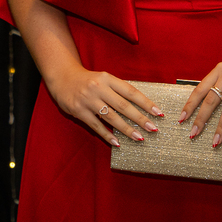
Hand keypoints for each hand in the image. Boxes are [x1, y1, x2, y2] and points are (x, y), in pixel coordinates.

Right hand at [46, 66, 164, 146]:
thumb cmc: (88, 80)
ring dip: (126, 130)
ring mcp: (88, 100)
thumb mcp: (104, 78)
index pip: (131, 92)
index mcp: (107, 78)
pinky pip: (96, 126)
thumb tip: (140, 106)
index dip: (146, 103)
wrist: (62, 77)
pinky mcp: (79, 111)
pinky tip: (117, 143)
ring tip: (139, 138)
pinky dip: (107, 136)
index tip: (158, 113)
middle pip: (123, 106)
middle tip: (153, 129)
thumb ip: (118, 90)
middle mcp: (98, 88)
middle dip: (140, 119)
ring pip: (111, 118)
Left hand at [177, 50, 221, 146]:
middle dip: (201, 119)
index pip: (200, 89)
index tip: (182, 119)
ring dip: (221, 127)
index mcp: (219, 69)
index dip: (190, 105)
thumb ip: (219, 85)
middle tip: (193, 133)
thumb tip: (202, 109)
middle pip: (211, 99)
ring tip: (215, 141)